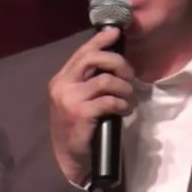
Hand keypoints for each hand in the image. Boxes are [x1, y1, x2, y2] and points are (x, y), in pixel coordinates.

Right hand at [47, 28, 135, 185]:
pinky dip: (122, 103)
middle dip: (118, 62)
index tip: (116, 33)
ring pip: (106, 80)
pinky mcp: (81, 114)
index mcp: (61, 79)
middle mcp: (62, 85)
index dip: (100, 40)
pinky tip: (125, 110)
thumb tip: (112, 64)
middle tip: (130, 75)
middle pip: (94, 58)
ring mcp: (70, 99)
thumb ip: (86, 82)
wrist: (67, 158)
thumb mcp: (75, 100)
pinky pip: (109, 101)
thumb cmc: (75, 128)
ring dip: (124, 88)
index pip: (82, 52)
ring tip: (130, 98)